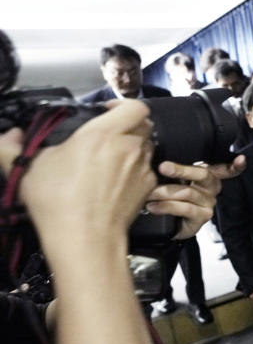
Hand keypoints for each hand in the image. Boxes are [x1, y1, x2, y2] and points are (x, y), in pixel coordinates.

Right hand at [0, 99, 155, 243]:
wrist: (85, 238)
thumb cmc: (59, 202)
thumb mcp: (28, 168)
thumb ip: (13, 147)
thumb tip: (7, 138)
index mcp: (103, 133)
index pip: (134, 105)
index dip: (123, 105)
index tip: (107, 111)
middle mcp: (129, 147)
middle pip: (143, 125)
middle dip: (128, 126)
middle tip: (107, 135)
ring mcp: (142, 168)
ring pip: (147, 147)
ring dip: (133, 148)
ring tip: (110, 159)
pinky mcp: (147, 187)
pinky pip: (147, 170)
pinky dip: (136, 171)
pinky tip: (116, 181)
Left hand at [145, 155, 245, 239]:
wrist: (165, 225)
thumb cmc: (169, 198)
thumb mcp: (171, 180)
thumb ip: (174, 168)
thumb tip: (162, 157)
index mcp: (207, 176)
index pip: (225, 169)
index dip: (234, 165)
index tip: (241, 160)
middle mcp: (211, 189)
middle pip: (202, 174)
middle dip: (181, 169)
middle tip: (163, 167)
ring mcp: (208, 203)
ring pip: (188, 192)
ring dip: (165, 192)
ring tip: (150, 193)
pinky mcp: (201, 217)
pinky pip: (185, 208)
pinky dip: (166, 206)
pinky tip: (154, 206)